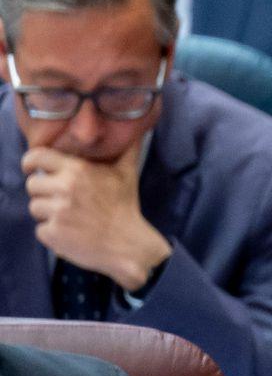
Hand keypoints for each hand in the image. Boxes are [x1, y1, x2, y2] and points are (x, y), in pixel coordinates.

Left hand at [22, 143, 171, 292]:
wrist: (127, 244)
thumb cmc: (125, 206)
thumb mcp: (127, 173)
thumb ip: (127, 149)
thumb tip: (137, 131)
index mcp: (77, 170)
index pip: (37, 157)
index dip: (30, 162)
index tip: (31, 168)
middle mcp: (64, 188)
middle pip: (32, 185)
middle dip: (44, 193)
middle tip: (64, 200)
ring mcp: (56, 212)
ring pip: (34, 208)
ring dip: (47, 213)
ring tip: (69, 217)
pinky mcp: (52, 234)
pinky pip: (40, 229)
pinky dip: (52, 233)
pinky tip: (70, 233)